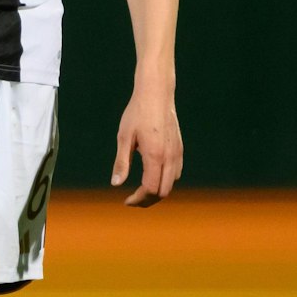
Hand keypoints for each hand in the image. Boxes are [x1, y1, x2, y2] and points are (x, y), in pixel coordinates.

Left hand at [113, 80, 181, 206]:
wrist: (157, 94)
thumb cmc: (137, 114)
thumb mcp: (124, 137)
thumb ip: (122, 162)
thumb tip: (116, 184)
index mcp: (155, 156)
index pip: (151, 189)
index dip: (138, 199)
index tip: (126, 201)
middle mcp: (170, 157)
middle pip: (163, 191)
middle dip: (148, 200)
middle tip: (131, 200)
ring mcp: (178, 153)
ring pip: (171, 184)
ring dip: (157, 192)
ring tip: (140, 191)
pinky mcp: (180, 149)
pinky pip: (176, 173)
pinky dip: (165, 181)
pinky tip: (152, 177)